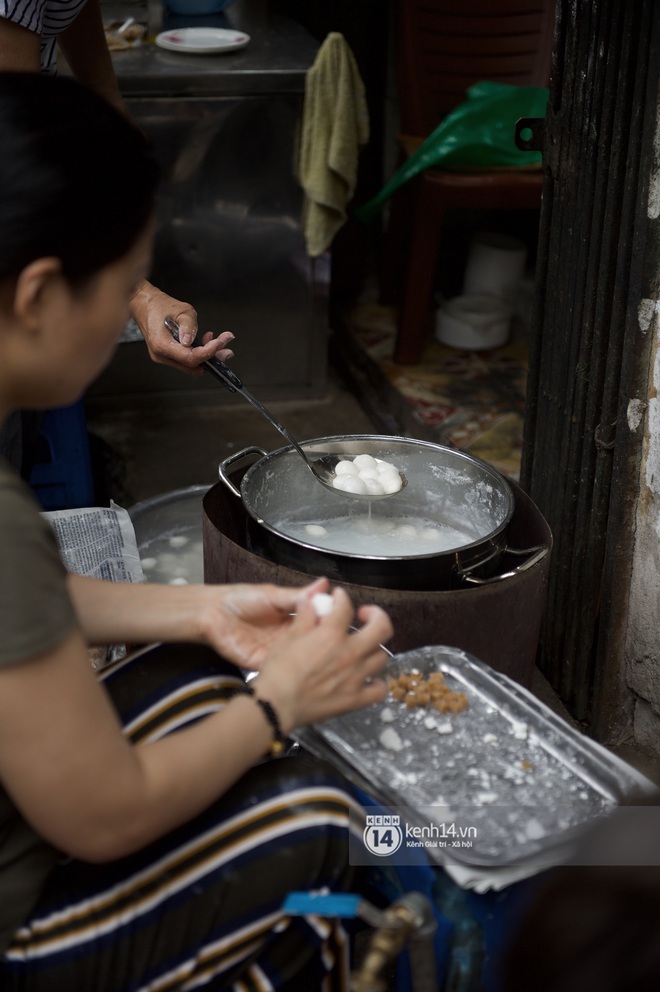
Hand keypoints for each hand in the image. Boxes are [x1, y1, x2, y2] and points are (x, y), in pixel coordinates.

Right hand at [129, 280, 233, 374]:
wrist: (144, 305)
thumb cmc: (160, 305)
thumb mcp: (181, 310)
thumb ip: (189, 325)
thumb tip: (191, 341)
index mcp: (162, 344)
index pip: (190, 358)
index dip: (208, 353)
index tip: (220, 343)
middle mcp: (161, 355)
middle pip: (192, 366)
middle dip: (212, 358)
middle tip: (226, 348)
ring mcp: (164, 357)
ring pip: (191, 365)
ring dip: (207, 356)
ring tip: (219, 342)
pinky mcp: (167, 356)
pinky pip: (186, 360)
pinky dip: (199, 353)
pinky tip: (205, 341)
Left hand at [198, 578, 332, 669]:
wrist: (212, 612)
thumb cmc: (240, 599)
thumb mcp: (273, 595)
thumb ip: (298, 595)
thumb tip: (324, 583)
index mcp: (292, 619)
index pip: (317, 624)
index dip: (330, 623)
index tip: (346, 620)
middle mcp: (288, 638)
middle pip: (311, 643)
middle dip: (324, 642)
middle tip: (338, 638)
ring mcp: (276, 652)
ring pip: (299, 658)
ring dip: (310, 658)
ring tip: (325, 653)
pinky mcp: (263, 663)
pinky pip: (280, 668)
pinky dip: (291, 667)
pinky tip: (303, 664)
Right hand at [250, 587, 392, 733]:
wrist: (277, 705)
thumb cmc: (279, 670)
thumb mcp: (288, 637)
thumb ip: (303, 616)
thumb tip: (309, 600)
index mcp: (332, 634)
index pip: (346, 607)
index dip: (343, 598)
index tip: (339, 598)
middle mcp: (350, 653)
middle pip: (382, 628)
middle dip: (377, 616)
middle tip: (365, 616)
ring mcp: (356, 677)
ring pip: (381, 657)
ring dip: (374, 648)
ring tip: (363, 648)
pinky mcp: (355, 699)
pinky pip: (379, 691)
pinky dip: (377, 684)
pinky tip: (369, 679)